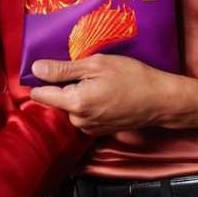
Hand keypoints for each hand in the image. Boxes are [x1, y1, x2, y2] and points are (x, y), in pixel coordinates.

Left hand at [29, 55, 197, 133]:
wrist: (162, 100)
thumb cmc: (132, 77)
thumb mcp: (96, 65)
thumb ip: (63, 69)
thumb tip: (35, 69)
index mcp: (75, 103)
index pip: (40, 94)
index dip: (41, 80)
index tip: (51, 70)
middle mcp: (78, 120)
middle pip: (56, 101)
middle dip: (64, 87)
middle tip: (86, 74)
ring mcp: (89, 128)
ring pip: (69, 108)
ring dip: (77, 96)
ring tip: (99, 84)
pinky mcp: (98, 131)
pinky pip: (83, 115)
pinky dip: (88, 105)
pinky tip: (104, 95)